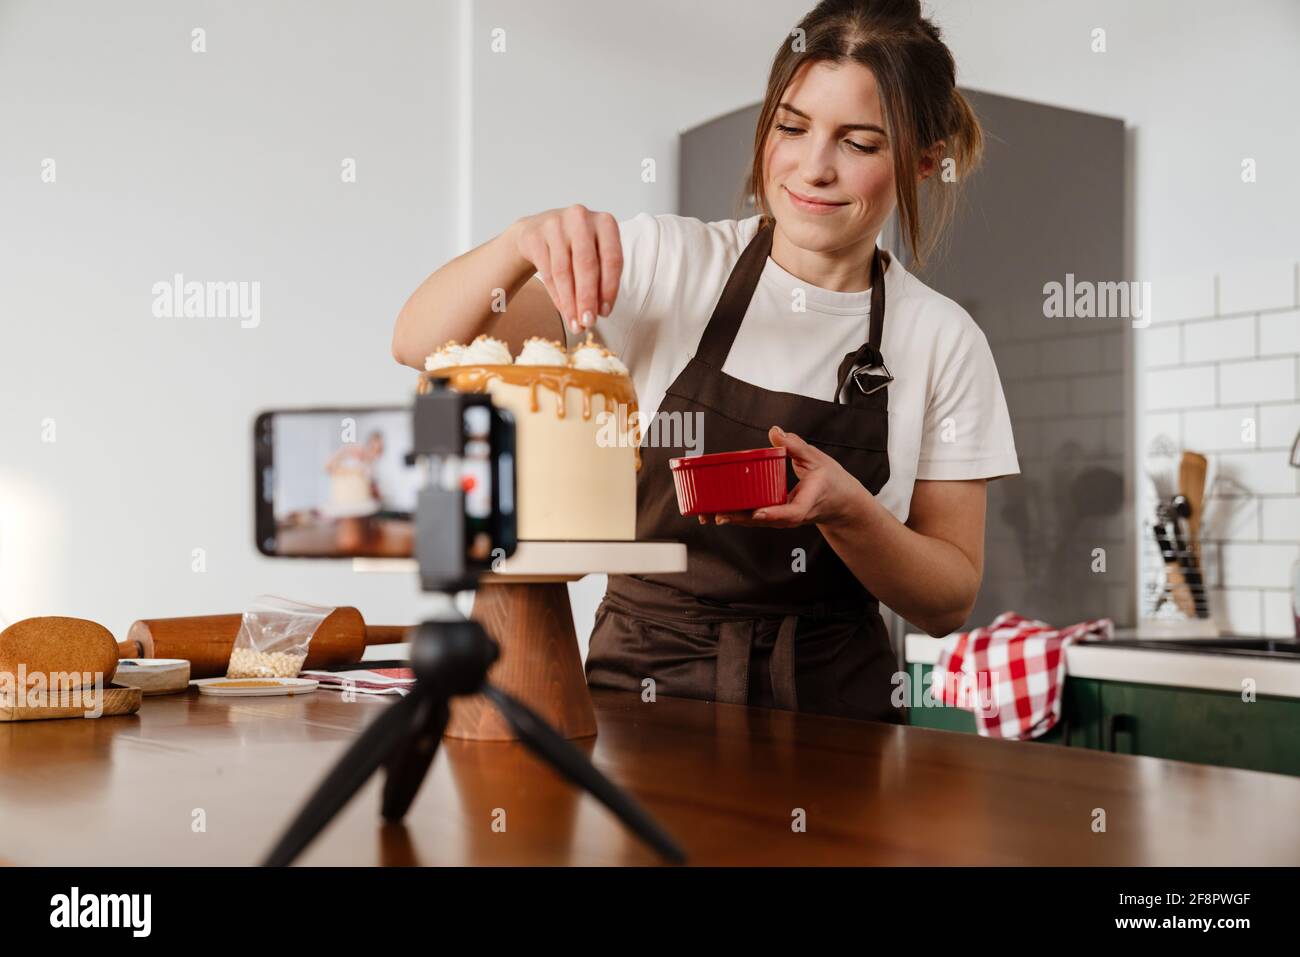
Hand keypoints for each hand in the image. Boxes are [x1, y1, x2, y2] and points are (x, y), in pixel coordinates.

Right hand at [511, 204, 622, 335]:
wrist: (538, 231)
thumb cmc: (575, 248)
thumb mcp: (595, 255)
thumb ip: (601, 279)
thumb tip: (600, 312)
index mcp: (605, 222)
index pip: (612, 258)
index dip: (610, 288)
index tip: (606, 313)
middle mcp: (581, 218)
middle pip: (586, 265)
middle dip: (587, 299)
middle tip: (588, 323)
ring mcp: (555, 224)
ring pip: (564, 271)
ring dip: (570, 302)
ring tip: (575, 323)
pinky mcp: (535, 236)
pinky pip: (547, 272)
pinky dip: (556, 295)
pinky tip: (564, 310)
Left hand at [698, 426, 867, 528]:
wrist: (841, 504)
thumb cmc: (831, 482)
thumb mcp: (818, 459)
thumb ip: (796, 446)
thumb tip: (776, 431)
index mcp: (808, 503)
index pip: (791, 513)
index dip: (773, 514)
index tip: (758, 512)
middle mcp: (793, 516)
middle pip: (764, 521)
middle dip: (740, 519)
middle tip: (717, 514)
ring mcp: (783, 520)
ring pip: (756, 523)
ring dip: (733, 519)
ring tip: (708, 515)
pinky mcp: (776, 518)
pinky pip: (755, 519)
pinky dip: (737, 516)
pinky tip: (716, 512)